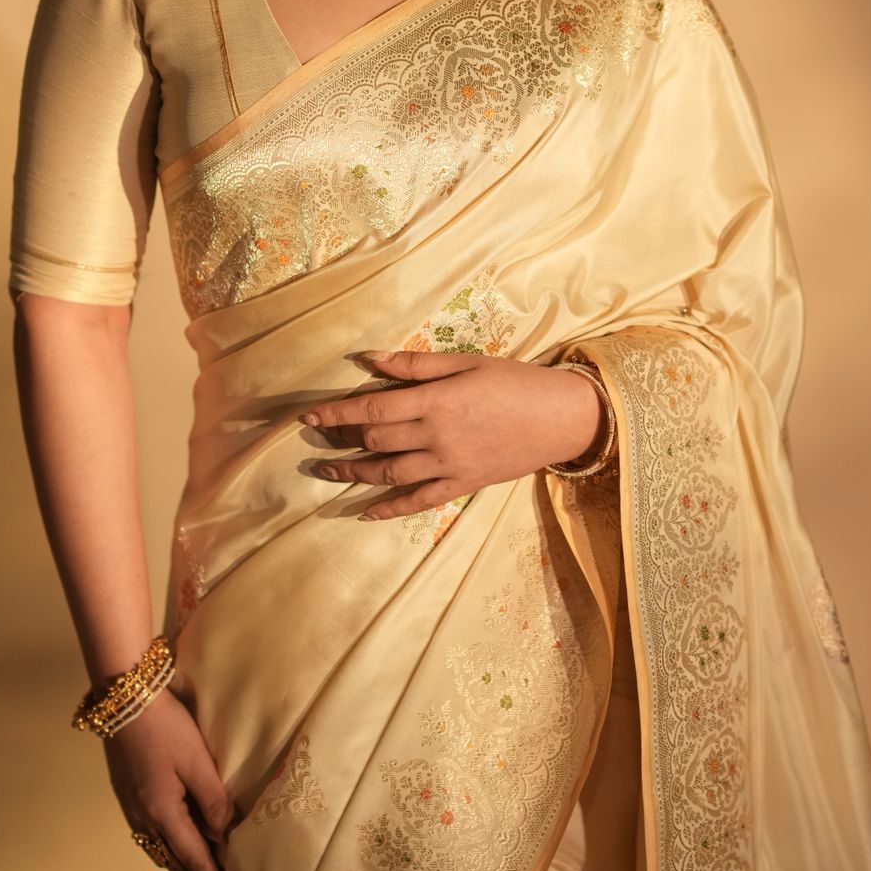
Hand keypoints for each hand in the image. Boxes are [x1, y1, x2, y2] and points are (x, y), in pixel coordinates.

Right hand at [102, 686, 238, 870]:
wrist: (123, 698)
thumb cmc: (166, 727)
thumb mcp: (197, 762)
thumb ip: (214, 802)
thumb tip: (227, 837)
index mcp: (163, 814)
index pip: (196, 861)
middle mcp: (144, 820)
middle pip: (178, 864)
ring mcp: (133, 809)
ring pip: (164, 853)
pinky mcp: (130, 796)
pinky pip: (155, 837)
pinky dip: (173, 852)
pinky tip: (182, 850)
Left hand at [297, 350, 607, 519]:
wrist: (561, 418)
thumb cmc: (515, 381)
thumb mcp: (466, 362)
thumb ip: (415, 364)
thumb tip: (368, 357)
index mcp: (436, 400)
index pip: (372, 407)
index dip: (336, 414)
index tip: (308, 418)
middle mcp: (437, 435)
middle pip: (376, 439)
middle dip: (341, 440)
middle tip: (317, 441)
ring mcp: (449, 464)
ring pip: (389, 473)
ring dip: (353, 474)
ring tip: (327, 472)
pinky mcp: (462, 484)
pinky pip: (419, 501)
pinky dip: (389, 509)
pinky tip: (365, 513)